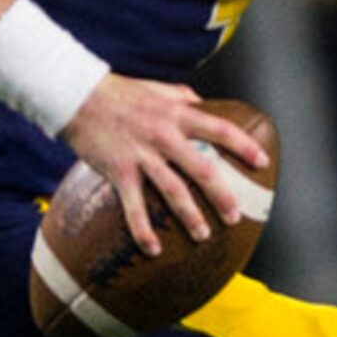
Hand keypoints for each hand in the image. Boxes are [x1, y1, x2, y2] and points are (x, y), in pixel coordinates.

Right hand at [64, 75, 272, 255]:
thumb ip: (179, 96)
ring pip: (174, 191)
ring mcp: (142, 155)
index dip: (243, 146)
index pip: (219, 129)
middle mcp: (164, 135)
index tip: (261, 162)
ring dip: (191, 217)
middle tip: (234, 216)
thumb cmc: (115, 92)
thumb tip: (200, 102)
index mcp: (176, 114)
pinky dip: (144, 230)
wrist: (74, 96)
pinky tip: (152, 248)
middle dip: (222, 196)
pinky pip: (135, 206)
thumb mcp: (154, 88)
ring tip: (202, 234)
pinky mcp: (119, 170)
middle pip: (203, 170)